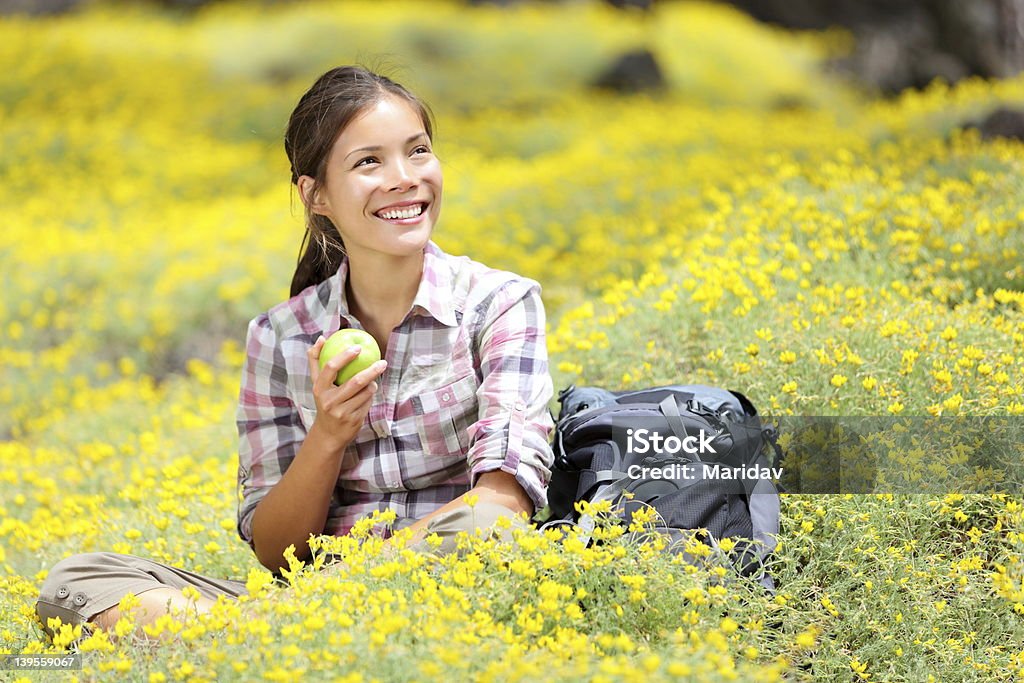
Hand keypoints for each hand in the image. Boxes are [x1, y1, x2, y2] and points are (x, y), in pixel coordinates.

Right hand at [307, 336, 387, 451]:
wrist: (328, 433)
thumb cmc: (324, 401)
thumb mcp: (317, 384)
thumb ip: (316, 361)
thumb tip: (321, 338)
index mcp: (319, 389)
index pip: (331, 367)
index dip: (345, 356)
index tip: (358, 347)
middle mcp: (329, 401)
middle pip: (355, 381)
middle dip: (372, 370)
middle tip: (382, 362)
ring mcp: (342, 412)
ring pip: (366, 392)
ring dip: (373, 384)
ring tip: (373, 380)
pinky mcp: (353, 421)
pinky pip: (368, 403)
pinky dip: (371, 396)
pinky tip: (370, 393)